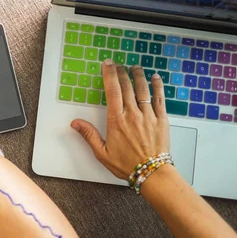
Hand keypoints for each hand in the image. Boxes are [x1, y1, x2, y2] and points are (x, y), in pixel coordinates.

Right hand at [71, 60, 169, 179]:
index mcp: (116, 120)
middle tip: (118, 64)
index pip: (112, 91)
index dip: (109, 74)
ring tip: (135, 67)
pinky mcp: (161, 119)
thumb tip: (75, 123)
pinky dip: (157, 86)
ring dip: (138, 75)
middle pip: (126, 86)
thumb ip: (89, 135)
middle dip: (121, 72)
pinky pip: (159, 99)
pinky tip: (155, 78)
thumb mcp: (102, 153)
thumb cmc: (126, 164)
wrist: (152, 173)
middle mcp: (132, 114)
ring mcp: (148, 115)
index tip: (107, 64)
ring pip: (143, 89)